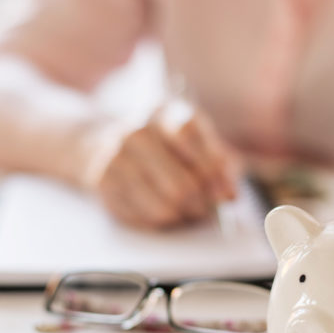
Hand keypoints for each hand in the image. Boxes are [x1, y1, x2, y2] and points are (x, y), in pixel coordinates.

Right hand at [94, 99, 237, 228]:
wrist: (104, 145)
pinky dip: (161, 220)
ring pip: (164, 205)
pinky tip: (163, 211)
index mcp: (166, 112)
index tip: (227, 194)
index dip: (212, 169)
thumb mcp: (194, 143)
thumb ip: (218, 164)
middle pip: (180, 183)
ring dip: (183, 216)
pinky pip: (144, 217)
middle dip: (201, 204)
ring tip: (187, 212)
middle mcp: (139, 130)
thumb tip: (229, 195)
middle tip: (208, 211)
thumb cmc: (163, 147)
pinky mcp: (104, 181)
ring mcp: (118, 156)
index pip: (189, 136)